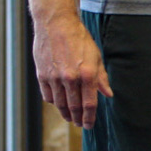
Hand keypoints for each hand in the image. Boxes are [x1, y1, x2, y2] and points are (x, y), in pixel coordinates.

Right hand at [32, 13, 112, 127]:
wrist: (57, 24)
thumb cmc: (79, 39)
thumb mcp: (96, 57)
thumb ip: (101, 78)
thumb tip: (108, 94)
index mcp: (88, 74)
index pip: (90, 104)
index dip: (90, 118)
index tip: (89, 125)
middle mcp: (71, 78)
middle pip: (74, 107)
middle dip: (78, 119)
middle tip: (80, 124)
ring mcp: (54, 77)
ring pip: (60, 104)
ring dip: (65, 113)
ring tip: (70, 117)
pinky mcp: (42, 75)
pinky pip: (48, 95)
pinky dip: (54, 102)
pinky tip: (58, 103)